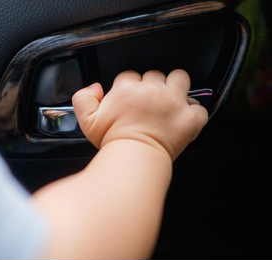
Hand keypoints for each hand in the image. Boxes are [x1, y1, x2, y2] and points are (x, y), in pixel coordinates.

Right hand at [72, 69, 207, 159]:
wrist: (134, 160)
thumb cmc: (113, 142)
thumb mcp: (87, 121)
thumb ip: (83, 98)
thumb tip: (95, 87)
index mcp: (128, 88)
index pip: (129, 75)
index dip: (129, 87)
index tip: (130, 99)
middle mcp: (152, 90)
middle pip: (155, 75)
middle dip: (152, 87)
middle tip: (149, 104)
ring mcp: (173, 101)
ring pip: (180, 78)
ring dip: (176, 87)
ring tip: (170, 101)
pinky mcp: (189, 117)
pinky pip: (198, 106)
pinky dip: (193, 113)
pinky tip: (183, 119)